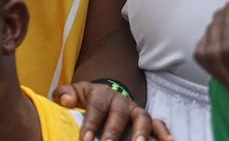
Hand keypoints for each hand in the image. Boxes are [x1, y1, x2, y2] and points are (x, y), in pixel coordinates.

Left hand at [55, 81, 171, 140]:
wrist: (102, 95)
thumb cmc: (84, 99)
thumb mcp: (72, 93)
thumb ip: (64, 95)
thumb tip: (66, 101)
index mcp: (100, 93)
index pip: (96, 109)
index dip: (91, 125)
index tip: (86, 140)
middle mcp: (120, 100)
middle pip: (119, 115)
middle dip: (114, 132)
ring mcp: (135, 109)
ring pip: (142, 118)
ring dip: (142, 133)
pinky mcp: (147, 119)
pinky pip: (159, 124)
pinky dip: (164, 133)